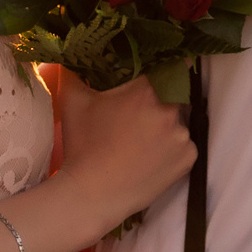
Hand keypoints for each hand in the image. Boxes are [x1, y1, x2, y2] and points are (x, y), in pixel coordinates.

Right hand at [39, 63, 195, 229]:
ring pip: (179, 122)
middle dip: (160, 101)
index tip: (157, 75)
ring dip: (165, 126)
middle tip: (138, 115)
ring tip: (140, 141)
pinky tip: (150, 157)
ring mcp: (182, 136)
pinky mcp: (188, 160)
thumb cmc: (83, 146)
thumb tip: (63, 56)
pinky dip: (172, 149)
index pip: (169, 66)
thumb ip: (71, 72)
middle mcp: (171, 110)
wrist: (92, 194)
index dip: (165, 68)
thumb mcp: (72, 102)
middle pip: (174, 95)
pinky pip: (184, 146)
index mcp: (147, 91)